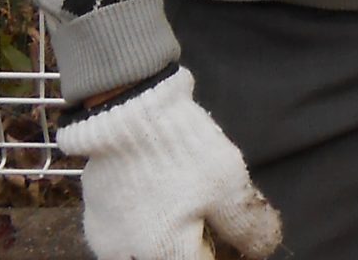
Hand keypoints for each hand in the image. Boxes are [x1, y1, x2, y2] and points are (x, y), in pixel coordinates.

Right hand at [58, 68, 282, 259]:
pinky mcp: (94, 222)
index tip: (228, 235)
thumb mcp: (228, 183)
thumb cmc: (181, 150)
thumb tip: (263, 248)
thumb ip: (247, 224)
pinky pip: (122, 240)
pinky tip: (152, 203)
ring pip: (143, 256)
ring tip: (176, 210)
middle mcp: (133, 257)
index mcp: (169, 254)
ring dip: (163, 242)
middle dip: (190, 247)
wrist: (128, 112)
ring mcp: (108, 243)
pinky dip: (139, 230)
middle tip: (205, 220)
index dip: (223, 252)